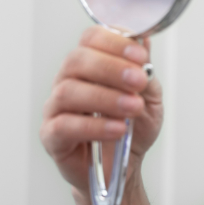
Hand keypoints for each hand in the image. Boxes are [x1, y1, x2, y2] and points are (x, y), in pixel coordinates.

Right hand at [40, 26, 163, 192]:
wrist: (124, 166)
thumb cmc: (133, 126)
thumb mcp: (150, 97)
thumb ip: (146, 71)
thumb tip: (143, 41)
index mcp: (91, 64)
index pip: (92, 38)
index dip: (115, 43)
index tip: (140, 55)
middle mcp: (69, 80)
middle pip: (77, 60)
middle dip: (111, 68)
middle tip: (138, 81)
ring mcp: (57, 108)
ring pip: (68, 92)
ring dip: (105, 97)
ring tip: (133, 108)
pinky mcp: (52, 136)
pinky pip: (64, 126)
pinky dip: (94, 126)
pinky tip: (118, 128)